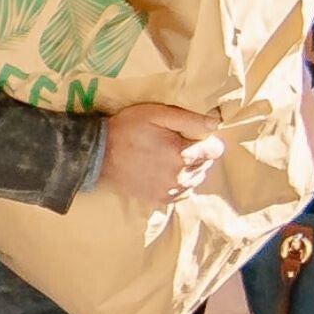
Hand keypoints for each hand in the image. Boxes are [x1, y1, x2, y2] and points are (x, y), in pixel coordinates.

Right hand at [101, 100, 222, 204]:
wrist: (96, 154)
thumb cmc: (127, 129)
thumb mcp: (156, 114)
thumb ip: (189, 119)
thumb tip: (216, 123)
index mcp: (182, 154)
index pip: (215, 150)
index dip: (204, 140)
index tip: (188, 136)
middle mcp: (180, 176)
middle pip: (205, 165)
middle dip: (196, 154)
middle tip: (174, 145)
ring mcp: (169, 190)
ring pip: (195, 179)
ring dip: (188, 169)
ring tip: (168, 159)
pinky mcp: (159, 199)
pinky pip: (182, 193)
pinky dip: (178, 183)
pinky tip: (164, 172)